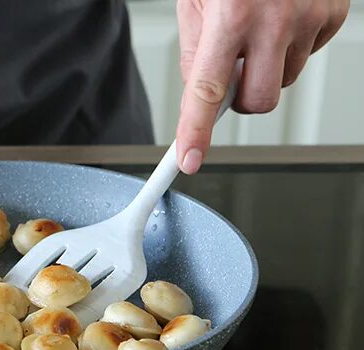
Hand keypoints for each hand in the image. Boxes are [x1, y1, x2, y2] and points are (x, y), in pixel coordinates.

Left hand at [175, 0, 348, 173]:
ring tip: (257, 28)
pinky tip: (282, 16)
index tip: (189, 161)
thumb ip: (195, 47)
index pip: (207, 91)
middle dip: (240, 100)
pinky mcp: (335, 15)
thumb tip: (199, 93)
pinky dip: (290, 46)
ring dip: (266, 69)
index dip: (195, 132)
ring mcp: (311, 18)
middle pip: (257, 101)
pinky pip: (307, 56)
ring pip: (284, 81)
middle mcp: (274, 19)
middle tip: (231, 75)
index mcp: (231, 14)